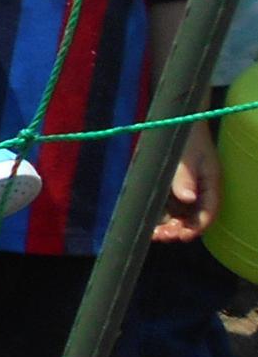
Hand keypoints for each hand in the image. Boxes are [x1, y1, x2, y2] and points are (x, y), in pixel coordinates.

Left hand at [154, 120, 219, 241]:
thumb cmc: (185, 135)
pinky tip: (147, 222)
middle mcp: (198, 190)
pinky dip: (158, 216)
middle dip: (178, 230)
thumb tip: (188, 198)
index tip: (182, 235)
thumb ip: (185, 177)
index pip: (207, 212)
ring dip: (167, 226)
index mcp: (209, 183)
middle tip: (161, 235)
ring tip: (153, 233)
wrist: (174, 120)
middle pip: (191, 218)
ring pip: (177, 216)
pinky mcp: (168, 187)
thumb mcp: (185, 156)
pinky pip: (164, 207)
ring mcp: (183, 190)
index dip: (196, 227)